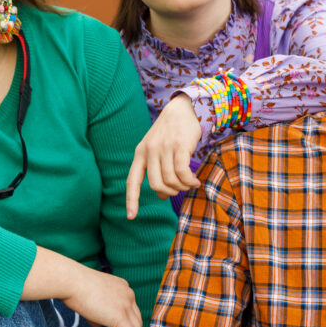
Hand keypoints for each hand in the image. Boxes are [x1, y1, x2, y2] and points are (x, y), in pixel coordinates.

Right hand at [59, 263, 142, 326]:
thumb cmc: (73, 286)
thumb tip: (99, 323)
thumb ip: (99, 310)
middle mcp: (129, 295)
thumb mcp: (91, 298)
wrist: (70, 281)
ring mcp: (127, 305)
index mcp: (122, 288)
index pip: (130, 312)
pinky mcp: (122, 317)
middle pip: (135, 322)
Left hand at [126, 94, 200, 218]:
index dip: (131, 200)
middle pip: (156, 185)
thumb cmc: (170, 134)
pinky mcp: (179, 146)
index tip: (130, 217)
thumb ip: (156, 171)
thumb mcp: (158, 151)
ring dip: (183, 187)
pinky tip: (195, 181)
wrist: (183, 109)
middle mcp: (149, 151)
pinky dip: (189, 181)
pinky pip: (182, 173)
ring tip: (190, 184)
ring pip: (171, 180)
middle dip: (170, 192)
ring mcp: (163, 148)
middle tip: (181, 189)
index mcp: (140, 154)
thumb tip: (160, 196)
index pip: (132, 181)